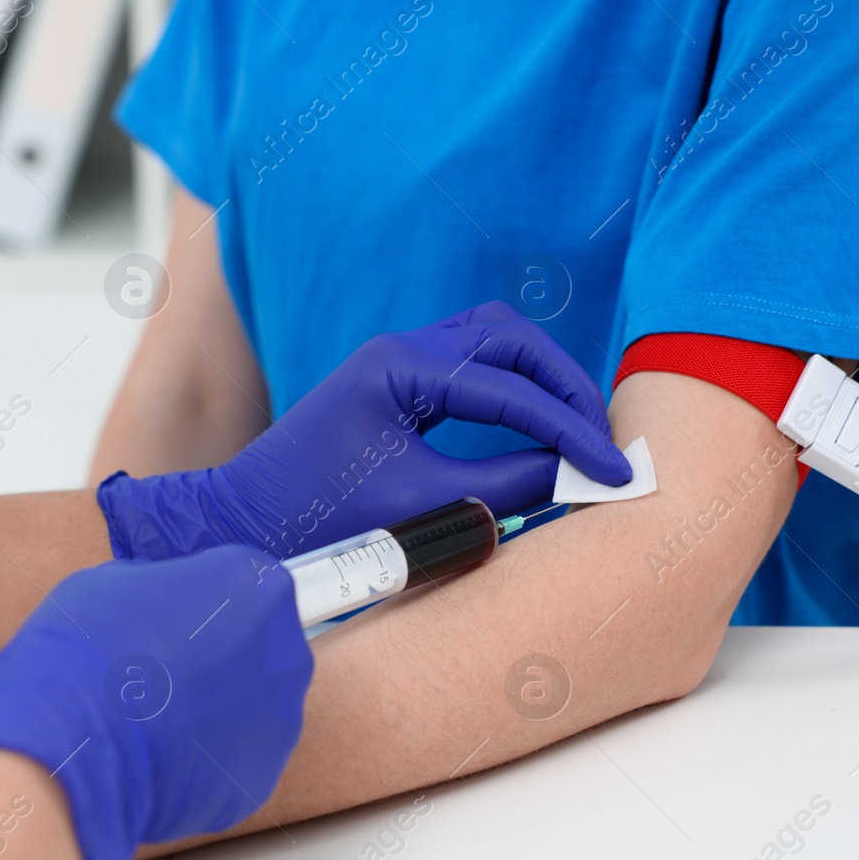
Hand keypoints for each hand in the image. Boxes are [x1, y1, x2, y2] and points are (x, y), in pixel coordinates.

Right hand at [0, 544, 312, 859]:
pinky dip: (206, 762)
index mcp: (257, 587)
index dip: (207, 602)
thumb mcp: (111, 582)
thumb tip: (163, 600)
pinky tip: (161, 761)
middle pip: (260, 647)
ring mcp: (279, 721)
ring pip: (254, 709)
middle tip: (164, 673)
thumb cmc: (83, 654)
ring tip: (156, 723)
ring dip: (217, 712)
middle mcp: (284, 651)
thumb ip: (160, 585)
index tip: (176, 621)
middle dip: (221, 658)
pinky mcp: (260, 778)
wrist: (68, 747)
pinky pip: (236, 761)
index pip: (247, 584)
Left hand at [98, 300, 630, 559]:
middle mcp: (400, 348)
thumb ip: (504, 486)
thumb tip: (573, 477)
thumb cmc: (318, 517)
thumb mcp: (421, 507)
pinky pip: (474, 361)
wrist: (245, 520)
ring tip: (579, 429)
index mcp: (399, 367)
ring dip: (543, 377)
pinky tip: (536, 424)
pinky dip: (514, 385)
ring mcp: (398, 359)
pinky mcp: (398, 381)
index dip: (571, 430)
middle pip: (512, 339)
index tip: (613, 468)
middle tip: (603, 440)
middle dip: (566, 387)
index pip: (510, 387)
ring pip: (495, 339)